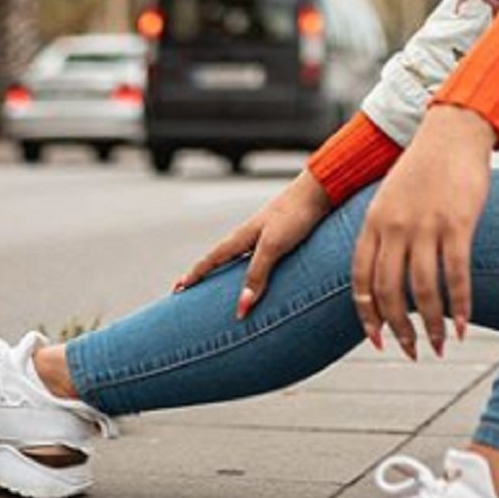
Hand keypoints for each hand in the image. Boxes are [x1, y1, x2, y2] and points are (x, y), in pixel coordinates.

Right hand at [173, 169, 333, 317]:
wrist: (321, 189)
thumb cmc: (296, 215)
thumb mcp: (273, 247)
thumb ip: (257, 275)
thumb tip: (240, 308)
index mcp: (242, 236)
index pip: (210, 260)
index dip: (194, 276)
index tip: (177, 290)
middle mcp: (250, 235)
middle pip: (221, 258)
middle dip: (205, 275)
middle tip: (188, 290)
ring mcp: (265, 233)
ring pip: (239, 258)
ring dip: (226, 272)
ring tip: (219, 288)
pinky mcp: (282, 234)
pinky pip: (258, 257)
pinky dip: (249, 269)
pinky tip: (258, 274)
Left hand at [351, 104, 494, 359]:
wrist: (452, 131)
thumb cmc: (424, 168)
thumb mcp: (390, 198)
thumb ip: (384, 234)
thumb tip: (387, 278)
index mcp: (373, 221)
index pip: (361, 280)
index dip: (367, 315)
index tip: (377, 340)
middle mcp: (395, 226)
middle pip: (389, 291)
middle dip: (399, 329)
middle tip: (412, 350)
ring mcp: (426, 225)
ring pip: (423, 290)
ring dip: (432, 325)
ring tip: (441, 344)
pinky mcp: (457, 223)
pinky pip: (456, 275)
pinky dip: (460, 306)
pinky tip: (464, 325)